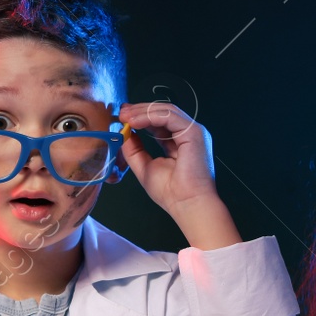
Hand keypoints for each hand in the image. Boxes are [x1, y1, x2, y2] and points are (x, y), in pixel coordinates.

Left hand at [116, 101, 239, 248]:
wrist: (187, 204)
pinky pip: (169, 116)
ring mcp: (192, 132)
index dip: (141, 117)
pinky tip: (135, 121)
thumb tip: (125, 133)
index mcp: (179, 142)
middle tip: (122, 112)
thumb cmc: (172, 193)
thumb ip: (134, 150)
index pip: (159, 123)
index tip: (123, 117)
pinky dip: (150, 116)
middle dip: (140, 110)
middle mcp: (187, 135)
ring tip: (125, 116)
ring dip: (143, 111)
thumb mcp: (144, 167)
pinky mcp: (194, 132)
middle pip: (162, 113)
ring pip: (166, 111)